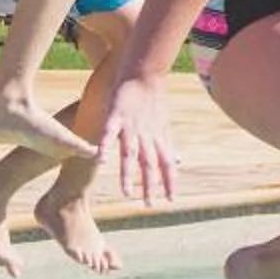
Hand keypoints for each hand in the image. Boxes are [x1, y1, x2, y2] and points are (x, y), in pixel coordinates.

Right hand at [98, 75, 177, 204]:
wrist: (145, 73)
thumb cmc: (153, 101)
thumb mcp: (164, 125)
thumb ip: (168, 146)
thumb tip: (178, 162)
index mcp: (158, 138)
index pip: (166, 163)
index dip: (170, 181)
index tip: (171, 200)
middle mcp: (146, 135)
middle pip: (149, 163)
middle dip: (150, 185)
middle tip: (149, 204)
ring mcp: (131, 126)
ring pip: (130, 153)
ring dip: (128, 174)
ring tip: (127, 193)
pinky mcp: (116, 115)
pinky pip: (109, 132)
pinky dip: (105, 145)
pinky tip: (101, 159)